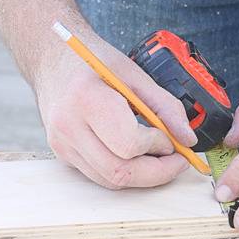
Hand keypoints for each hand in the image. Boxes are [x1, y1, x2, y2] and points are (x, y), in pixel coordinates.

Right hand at [35, 27, 196, 187]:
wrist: (52, 58)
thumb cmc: (93, 61)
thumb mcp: (134, 74)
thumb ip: (164, 106)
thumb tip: (187, 138)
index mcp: (87, 99)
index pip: (128, 143)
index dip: (157, 146)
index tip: (170, 139)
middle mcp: (69, 126)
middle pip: (119, 171)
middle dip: (156, 172)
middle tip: (177, 161)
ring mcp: (62, 144)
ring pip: (109, 180)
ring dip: (142, 176)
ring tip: (159, 157)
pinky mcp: (63, 154)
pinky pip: (99, 175)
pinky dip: (124, 171)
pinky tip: (136, 156)